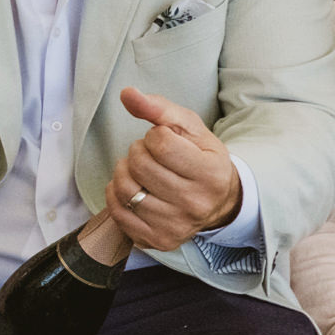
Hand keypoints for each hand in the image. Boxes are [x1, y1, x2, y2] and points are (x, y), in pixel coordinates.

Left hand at [105, 87, 241, 251]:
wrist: (218, 201)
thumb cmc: (200, 158)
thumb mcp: (190, 128)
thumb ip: (159, 108)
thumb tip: (127, 94)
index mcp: (211, 173)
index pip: (160, 143)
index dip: (154, 136)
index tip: (163, 141)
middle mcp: (196, 203)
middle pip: (140, 166)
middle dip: (137, 153)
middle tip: (149, 155)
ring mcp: (177, 225)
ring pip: (126, 189)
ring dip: (124, 172)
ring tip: (139, 171)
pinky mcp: (158, 240)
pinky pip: (118, 213)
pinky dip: (116, 195)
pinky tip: (132, 188)